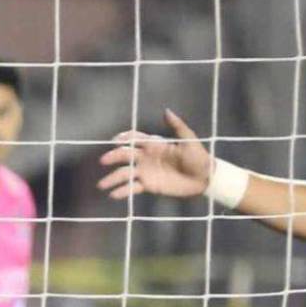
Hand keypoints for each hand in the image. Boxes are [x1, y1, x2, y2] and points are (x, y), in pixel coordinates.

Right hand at [97, 109, 212, 200]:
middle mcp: (146, 158)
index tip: (116, 141)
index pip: (135, 138)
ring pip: (124, 173)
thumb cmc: (198, 157)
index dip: (125, 138)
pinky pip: (132, 188)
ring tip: (101, 185)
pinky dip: (122, 191)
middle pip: (125, 155)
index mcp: (155, 145)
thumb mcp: (189, 140)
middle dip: (113, 157)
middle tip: (103, 161)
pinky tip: (113, 195)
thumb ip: (177, 126)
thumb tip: (166, 111)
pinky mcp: (148, 186)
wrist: (204, 178)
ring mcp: (146, 172)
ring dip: (112, 178)